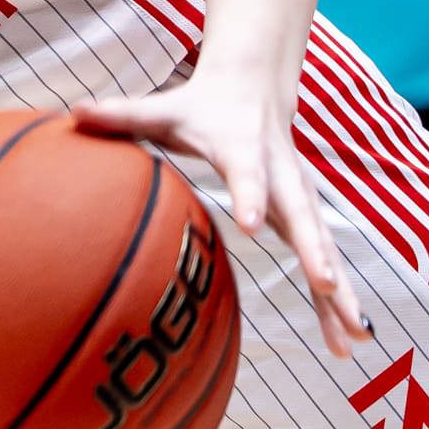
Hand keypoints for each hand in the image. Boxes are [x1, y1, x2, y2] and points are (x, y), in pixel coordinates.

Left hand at [74, 76, 368, 359]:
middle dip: (316, 251)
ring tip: (356, 337)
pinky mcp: (305, 217)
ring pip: (325, 246)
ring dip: (342, 291)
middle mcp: (280, 175)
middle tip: (328, 286)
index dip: (250, 195)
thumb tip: (72, 111)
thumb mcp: (163, 109)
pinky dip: (339, 300)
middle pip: (303, 215)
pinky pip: (326, 261)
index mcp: (243, 149)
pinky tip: (349, 342)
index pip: (248, 173)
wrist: (255, 86)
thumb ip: (121, 115)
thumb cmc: (199, 105)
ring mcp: (298, 198)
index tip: (253, 224)